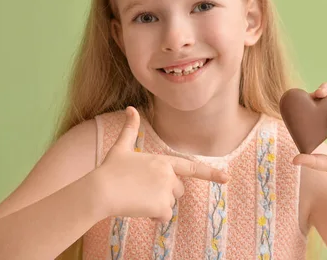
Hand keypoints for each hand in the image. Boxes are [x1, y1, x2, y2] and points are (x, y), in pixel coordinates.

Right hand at [93, 106, 229, 222]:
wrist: (99, 190)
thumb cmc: (109, 170)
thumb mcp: (121, 147)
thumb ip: (130, 129)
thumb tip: (130, 108)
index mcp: (163, 160)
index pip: (192, 167)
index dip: (211, 173)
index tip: (227, 178)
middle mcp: (169, 174)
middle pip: (178, 190)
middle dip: (165, 194)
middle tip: (143, 191)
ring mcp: (166, 190)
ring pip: (170, 204)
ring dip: (158, 206)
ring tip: (138, 198)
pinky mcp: (161, 206)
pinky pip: (165, 217)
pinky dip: (155, 217)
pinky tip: (140, 209)